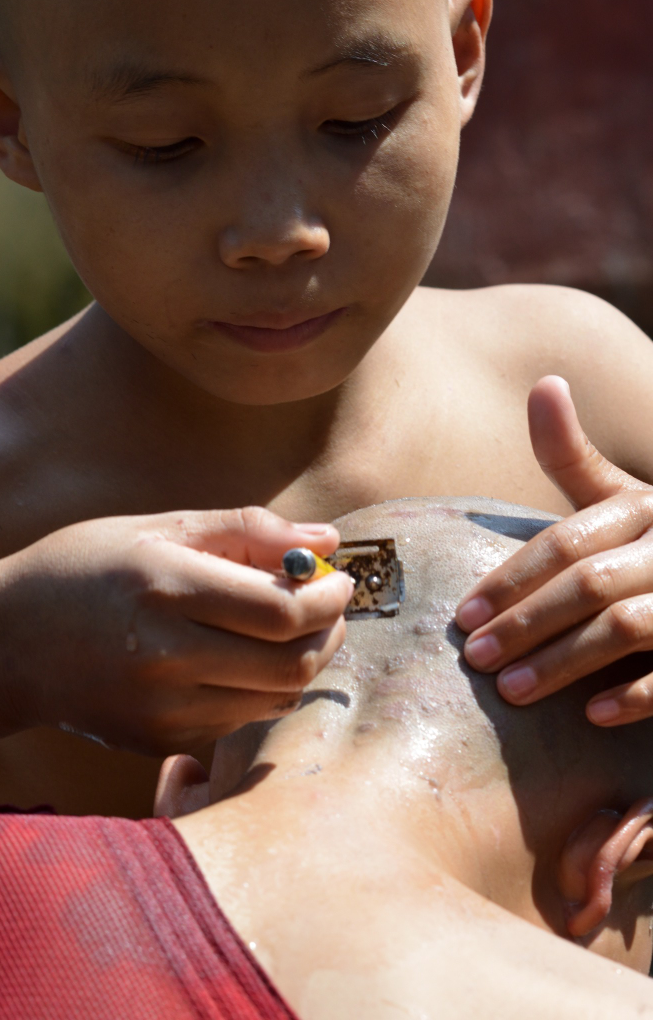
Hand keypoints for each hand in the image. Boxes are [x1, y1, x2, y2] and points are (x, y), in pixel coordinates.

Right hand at [10, 507, 351, 754]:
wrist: (5, 643)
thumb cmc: (86, 569)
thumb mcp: (159, 528)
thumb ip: (247, 530)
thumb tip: (328, 539)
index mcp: (165, 587)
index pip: (282, 611)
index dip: (330, 597)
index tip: (338, 580)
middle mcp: (164, 656)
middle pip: (291, 664)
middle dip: (330, 633)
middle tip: (329, 607)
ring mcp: (160, 709)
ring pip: (275, 698)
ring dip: (304, 663)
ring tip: (291, 630)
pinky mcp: (157, 741)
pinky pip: (240, 720)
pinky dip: (262, 690)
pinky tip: (242, 659)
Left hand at [456, 376, 652, 725]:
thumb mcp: (621, 498)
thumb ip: (574, 457)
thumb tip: (545, 383)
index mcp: (644, 508)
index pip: (567, 542)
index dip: (511, 579)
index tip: (463, 616)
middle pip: (590, 583)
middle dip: (526, 622)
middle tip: (475, 659)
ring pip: (627, 627)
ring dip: (566, 661)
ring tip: (512, 691)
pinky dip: (637, 695)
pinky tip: (593, 714)